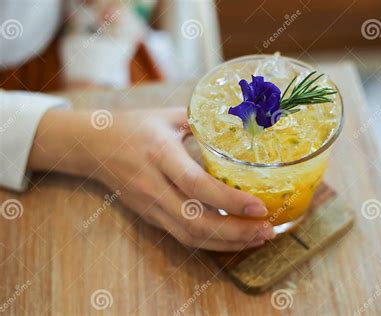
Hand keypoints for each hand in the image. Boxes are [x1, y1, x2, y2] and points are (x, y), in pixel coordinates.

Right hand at [28, 108, 274, 250]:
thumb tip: (243, 121)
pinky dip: (212, 243)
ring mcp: (150, 206)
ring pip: (191, 236)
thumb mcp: (168, 116)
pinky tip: (235, 239)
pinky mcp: (150, 217)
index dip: (229, 201)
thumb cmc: (134, 127)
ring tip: (259, 238)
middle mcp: (154, 186)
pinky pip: (183, 237)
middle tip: (267, 230)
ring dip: (228, 243)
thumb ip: (203, 121)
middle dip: (236, 232)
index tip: (260, 207)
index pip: (196, 185)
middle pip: (196, 221)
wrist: (93, 147)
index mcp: (160, 155)